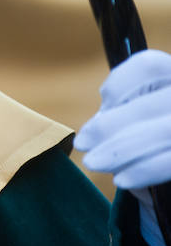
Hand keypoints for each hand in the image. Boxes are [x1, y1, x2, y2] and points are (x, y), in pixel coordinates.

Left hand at [75, 49, 170, 245]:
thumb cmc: (150, 145)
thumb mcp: (137, 125)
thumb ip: (123, 115)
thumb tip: (96, 127)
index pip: (151, 66)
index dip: (122, 82)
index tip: (103, 101)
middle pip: (152, 104)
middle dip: (111, 125)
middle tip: (82, 143)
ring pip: (165, 131)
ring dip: (122, 149)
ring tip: (93, 163)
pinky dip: (145, 169)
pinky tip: (121, 180)